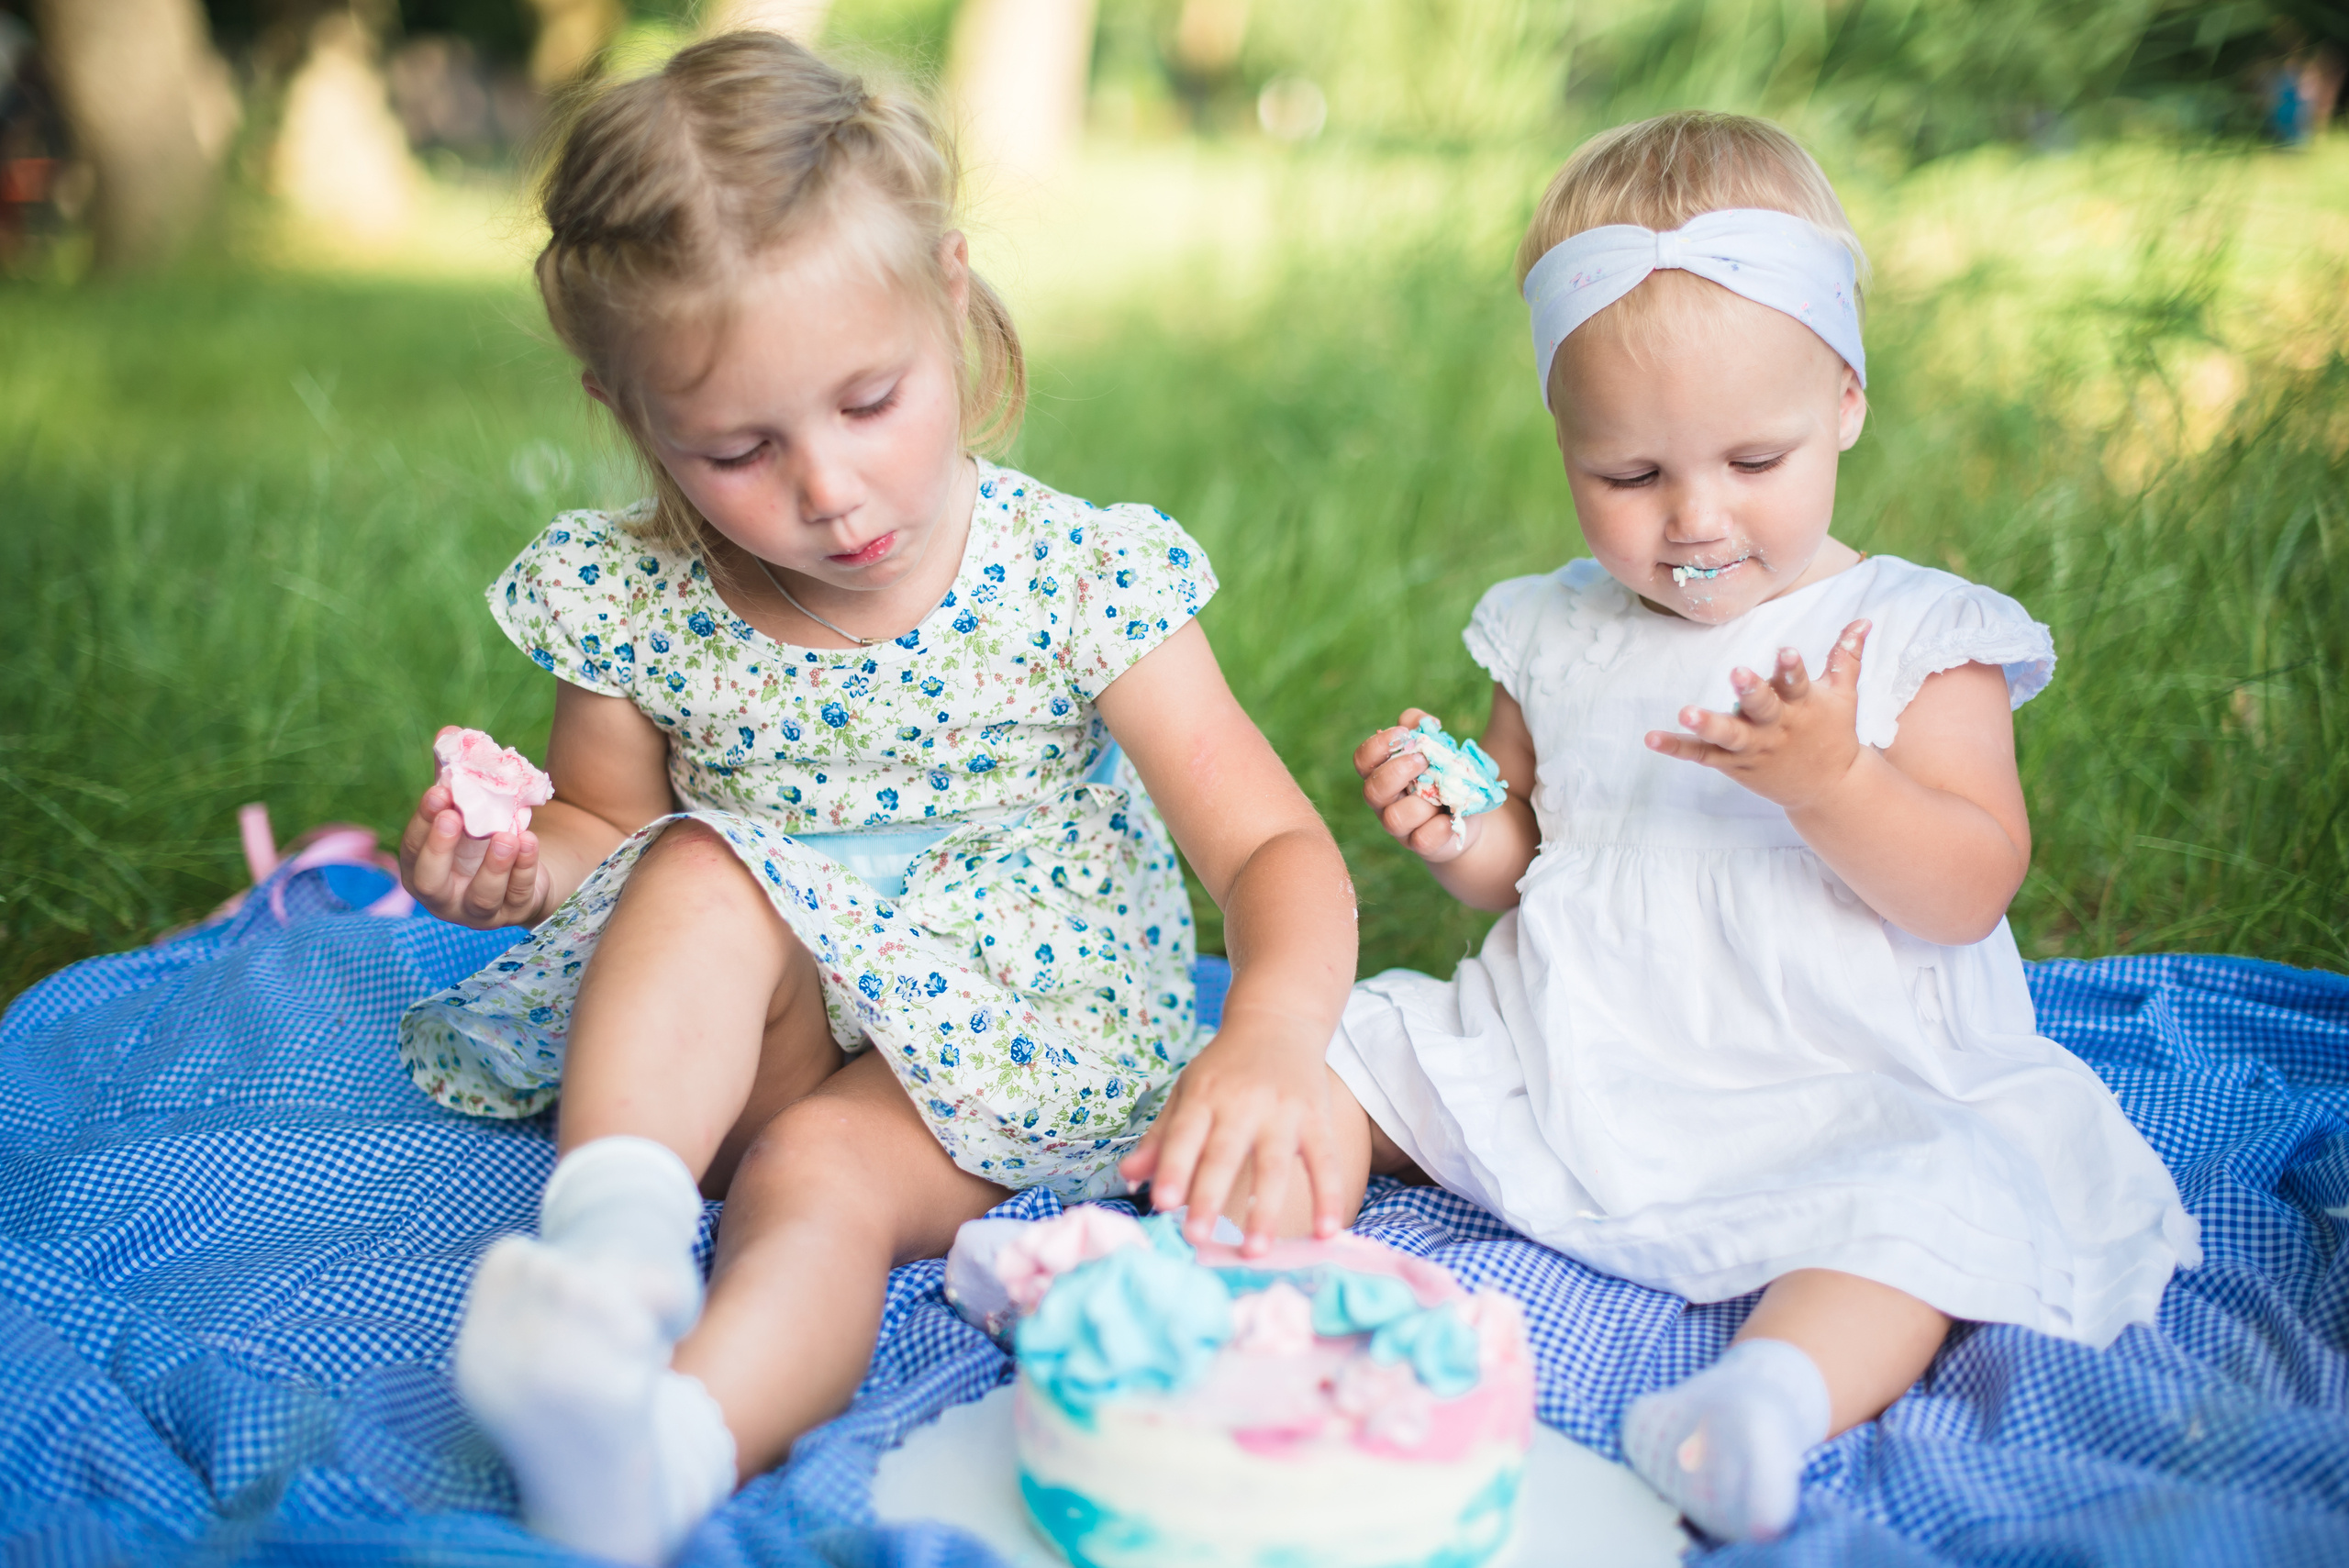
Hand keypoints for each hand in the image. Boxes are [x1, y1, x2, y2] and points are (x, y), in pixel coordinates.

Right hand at [397, 780, 551, 928]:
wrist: (519, 867)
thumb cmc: (478, 835)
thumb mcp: (465, 807)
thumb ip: (455, 775)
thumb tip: (449, 732)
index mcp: (420, 870)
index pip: (413, 849)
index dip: (423, 822)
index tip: (438, 792)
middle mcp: (443, 898)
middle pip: (431, 883)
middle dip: (440, 850)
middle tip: (453, 817)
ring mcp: (479, 911)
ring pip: (482, 897)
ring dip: (494, 866)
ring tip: (506, 835)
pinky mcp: (515, 912)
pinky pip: (519, 894)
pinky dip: (525, 868)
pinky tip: (529, 842)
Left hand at [1118, 1004, 1346, 1255]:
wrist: (1278, 1019)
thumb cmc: (1224, 1068)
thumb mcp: (1186, 1091)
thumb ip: (1161, 1137)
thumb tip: (1128, 1177)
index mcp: (1203, 1096)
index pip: (1184, 1136)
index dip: (1174, 1168)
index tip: (1162, 1203)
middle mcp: (1242, 1103)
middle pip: (1224, 1154)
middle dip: (1210, 1196)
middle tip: (1197, 1237)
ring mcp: (1283, 1110)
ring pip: (1274, 1164)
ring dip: (1265, 1209)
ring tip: (1255, 1251)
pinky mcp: (1317, 1117)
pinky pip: (1325, 1161)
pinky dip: (1328, 1196)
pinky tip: (1327, 1232)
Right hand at [1353, 709, 1481, 862]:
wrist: (1466, 813)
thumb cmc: (1443, 774)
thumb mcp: (1436, 747)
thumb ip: (1424, 728)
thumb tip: (1421, 721)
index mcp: (1382, 773)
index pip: (1362, 760)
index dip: (1377, 746)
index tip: (1403, 733)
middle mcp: (1384, 802)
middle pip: (1373, 790)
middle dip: (1398, 772)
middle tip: (1424, 760)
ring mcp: (1400, 827)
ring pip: (1394, 819)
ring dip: (1422, 803)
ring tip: (1442, 793)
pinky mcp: (1419, 844)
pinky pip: (1421, 840)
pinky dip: (1438, 827)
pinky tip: (1450, 817)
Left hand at [1646, 618, 1871, 810]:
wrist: (1830, 790)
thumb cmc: (1833, 732)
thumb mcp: (1844, 694)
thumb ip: (1847, 656)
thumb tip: (1864, 620)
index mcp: (1803, 705)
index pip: (1797, 683)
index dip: (1791, 668)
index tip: (1785, 650)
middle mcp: (1777, 726)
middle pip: (1763, 707)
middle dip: (1752, 691)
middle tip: (1737, 673)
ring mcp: (1753, 747)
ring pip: (1728, 735)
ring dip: (1708, 724)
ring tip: (1685, 711)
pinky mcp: (1733, 764)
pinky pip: (1702, 755)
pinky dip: (1678, 747)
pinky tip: (1652, 737)